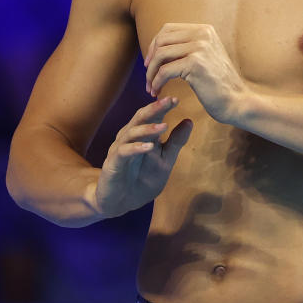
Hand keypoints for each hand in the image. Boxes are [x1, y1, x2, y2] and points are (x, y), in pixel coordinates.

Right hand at [94, 97, 192, 218]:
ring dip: (147, 129)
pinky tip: (149, 147)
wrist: (121, 203)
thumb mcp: (165, 160)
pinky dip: (136, 148)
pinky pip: (123, 152)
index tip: (176, 99)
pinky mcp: (112, 164)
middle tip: (169, 101)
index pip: (152, 116)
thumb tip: (189, 121)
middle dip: (154, 109)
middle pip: (140, 119)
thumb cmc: (143, 179)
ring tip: (164, 126)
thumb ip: (175, 141)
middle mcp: (129, 138)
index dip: (162, 107)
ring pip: (131, 133)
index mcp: (142, 135)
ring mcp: (119, 150)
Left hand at [144, 23, 245, 122]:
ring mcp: (200, 47)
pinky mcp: (195, 64)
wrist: (237, 101)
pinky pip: (164, 71)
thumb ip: (188, 47)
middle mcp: (203, 34)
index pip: (167, 29)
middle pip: (161, 40)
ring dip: (150, 73)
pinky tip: (157, 92)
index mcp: (205, 30)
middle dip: (150, 59)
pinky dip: (156, 82)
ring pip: (160, 55)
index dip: (153, 45)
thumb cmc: (219, 84)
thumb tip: (157, 45)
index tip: (150, 63)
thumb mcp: (206, 56)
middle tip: (148, 76)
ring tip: (151, 87)